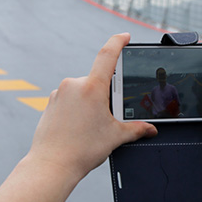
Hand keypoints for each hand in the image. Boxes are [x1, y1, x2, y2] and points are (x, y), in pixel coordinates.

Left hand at [29, 33, 156, 179]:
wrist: (51, 165)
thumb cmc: (82, 150)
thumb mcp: (115, 137)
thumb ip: (136, 128)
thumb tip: (151, 129)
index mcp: (93, 87)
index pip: (108, 55)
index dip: (118, 41)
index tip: (125, 36)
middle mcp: (74, 84)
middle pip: (98, 80)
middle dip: (107, 95)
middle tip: (109, 118)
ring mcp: (60, 92)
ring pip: (83, 90)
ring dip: (91, 102)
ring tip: (91, 128)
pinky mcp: (51, 102)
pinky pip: (70, 99)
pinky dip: (78, 108)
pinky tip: (78, 128)